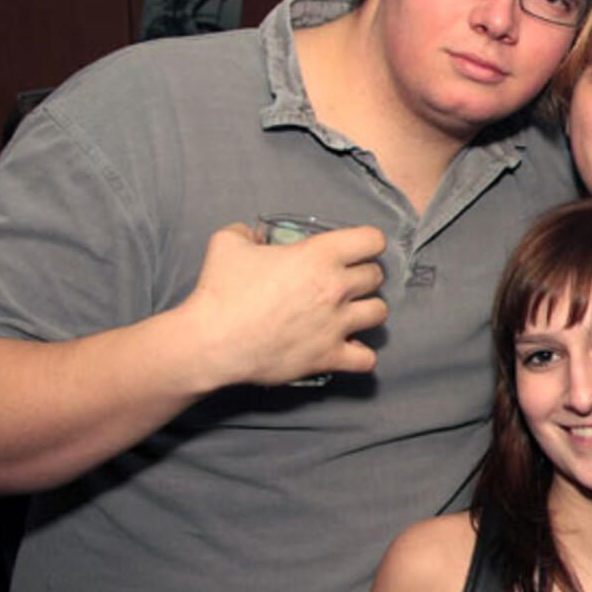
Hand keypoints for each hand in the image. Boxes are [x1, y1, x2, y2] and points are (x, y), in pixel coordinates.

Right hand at [182, 222, 388, 387]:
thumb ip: (246, 232)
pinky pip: (367, 358)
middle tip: (344, 281)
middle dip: (363, 276)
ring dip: (367, 310)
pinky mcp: (329, 356)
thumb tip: (253, 235)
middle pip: (375, 276)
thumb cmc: (220, 290)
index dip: (366, 242)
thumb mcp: (227, 244)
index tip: (355, 249)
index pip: (371, 240)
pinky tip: (349, 348)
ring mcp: (336, 324)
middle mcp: (336, 288)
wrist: (212, 341)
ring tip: (351, 312)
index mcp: (320, 255)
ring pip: (379, 312)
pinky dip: (362, 354)